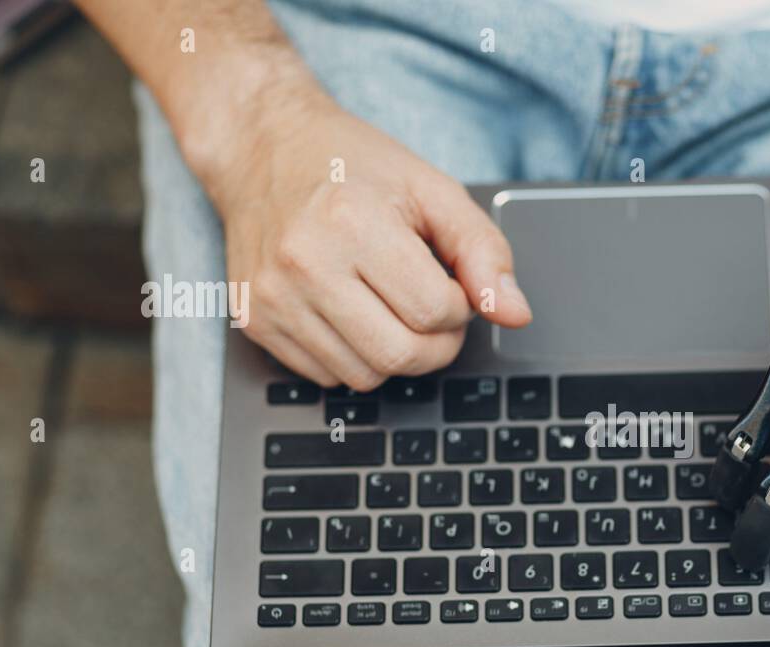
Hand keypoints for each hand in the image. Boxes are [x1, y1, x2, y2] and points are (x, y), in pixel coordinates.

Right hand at [193, 78, 530, 389]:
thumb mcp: (431, 189)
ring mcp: (272, 297)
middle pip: (400, 356)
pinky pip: (326, 377)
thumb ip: (483, 251)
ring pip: (364, 377)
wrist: (262, 146)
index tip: (451, 283)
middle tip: (434, 310)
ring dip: (394, 354)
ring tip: (390, 305)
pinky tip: (352, 312)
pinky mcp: (253, 320)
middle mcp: (304, 263)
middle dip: (436, 344)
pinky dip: (353, 357)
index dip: (460, 307)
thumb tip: (515, 314)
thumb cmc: (351, 165)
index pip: (434, 312)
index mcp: (352, 223)